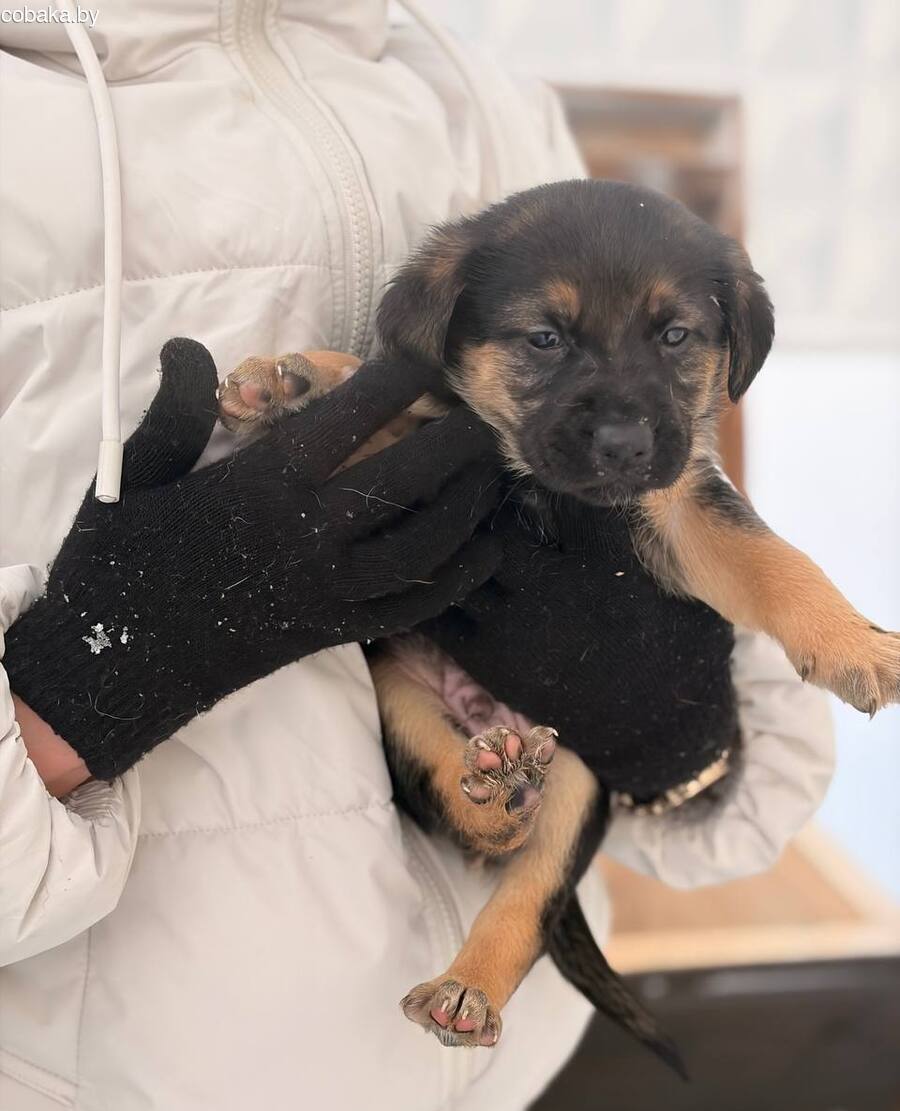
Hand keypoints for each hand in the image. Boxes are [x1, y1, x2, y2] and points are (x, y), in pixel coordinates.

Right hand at [4, 339, 501, 780]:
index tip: (427, 357)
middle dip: (452, 444)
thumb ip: (169, 412)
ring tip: (492, 475)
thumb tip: (189, 348)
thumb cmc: (119, 565)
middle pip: (403, 480)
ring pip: (420, 545)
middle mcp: (305, 534)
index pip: (345, 420)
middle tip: (481, 416)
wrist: (114, 668)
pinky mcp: (331, 633)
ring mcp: (326, 590)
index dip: (395, 382)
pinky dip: (453, 582)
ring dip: (466, 508)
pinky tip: (483, 553)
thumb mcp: (127, 478)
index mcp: (258, 485)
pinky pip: (408, 609)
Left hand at [420, 495, 736, 797]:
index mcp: (610, 569)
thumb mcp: (683, 583)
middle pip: (499, 525)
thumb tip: (625, 477)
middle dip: (488, 503)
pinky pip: (439, 614)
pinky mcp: (492, 662)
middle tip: (476, 485)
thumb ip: (648, 534)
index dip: (546, 471)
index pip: (566, 497)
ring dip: (458, 542)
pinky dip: (432, 587)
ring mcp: (519, 631)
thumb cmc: (679, 649)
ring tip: (448, 521)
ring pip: (465, 564)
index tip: (531, 454)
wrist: (658, 732)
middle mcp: (559, 595)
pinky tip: (430, 570)